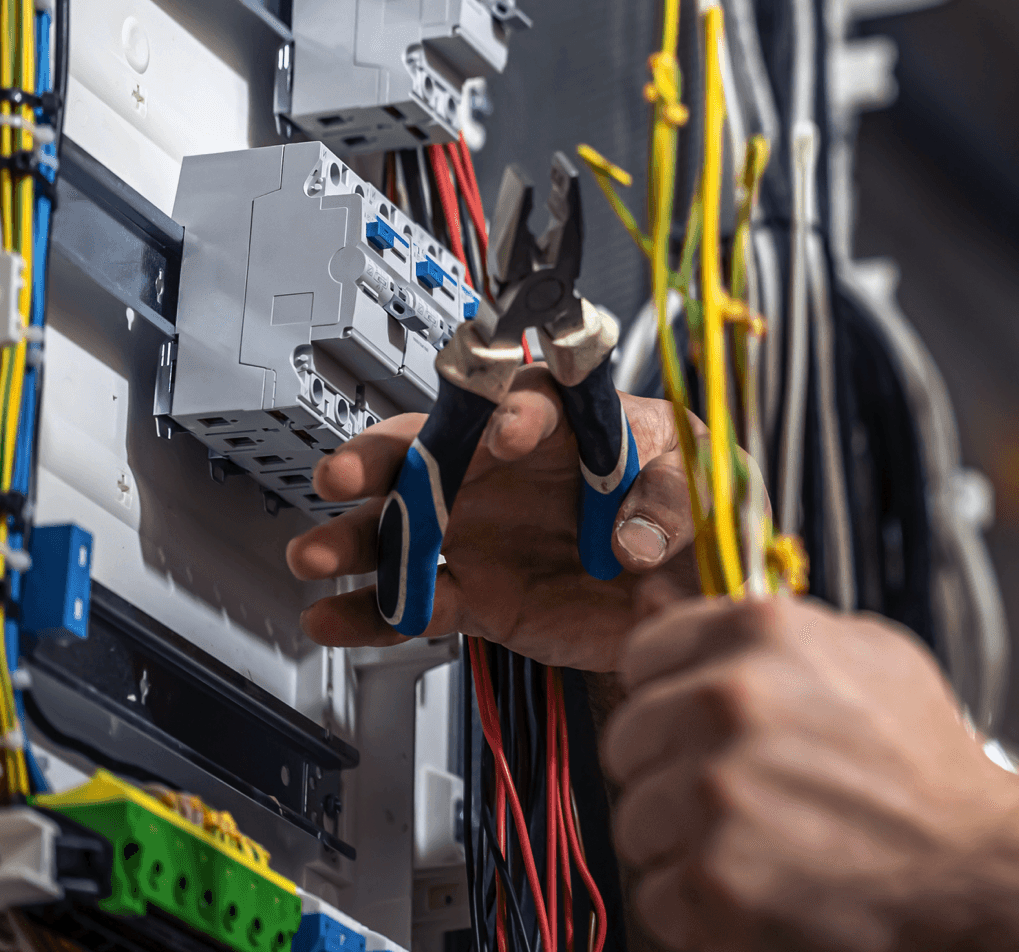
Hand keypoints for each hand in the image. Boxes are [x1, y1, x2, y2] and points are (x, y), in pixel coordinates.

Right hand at [285, 369, 703, 669]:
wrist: (691, 591)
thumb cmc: (692, 508)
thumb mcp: (704, 485)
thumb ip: (670, 501)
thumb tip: (633, 537)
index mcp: (568, 424)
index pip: (528, 400)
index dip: (514, 411)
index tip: (509, 432)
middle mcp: (509, 471)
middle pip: (432, 450)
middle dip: (383, 459)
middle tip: (346, 474)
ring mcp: (486, 532)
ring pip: (405, 527)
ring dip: (356, 539)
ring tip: (314, 554)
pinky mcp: (480, 593)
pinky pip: (417, 601)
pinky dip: (373, 613)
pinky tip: (333, 617)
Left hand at [603, 579, 1018, 950]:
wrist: (974, 862)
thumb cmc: (923, 760)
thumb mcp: (866, 652)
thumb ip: (772, 627)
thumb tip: (665, 596)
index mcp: (760, 634)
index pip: (644, 653)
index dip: (670, 691)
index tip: (697, 721)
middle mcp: (727, 703)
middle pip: (627, 738)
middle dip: (670, 767)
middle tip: (737, 791)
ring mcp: (714, 794)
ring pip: (635, 818)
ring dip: (681, 837)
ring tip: (757, 841)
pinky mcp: (709, 882)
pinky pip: (654, 892)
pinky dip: (698, 903)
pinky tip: (761, 885)